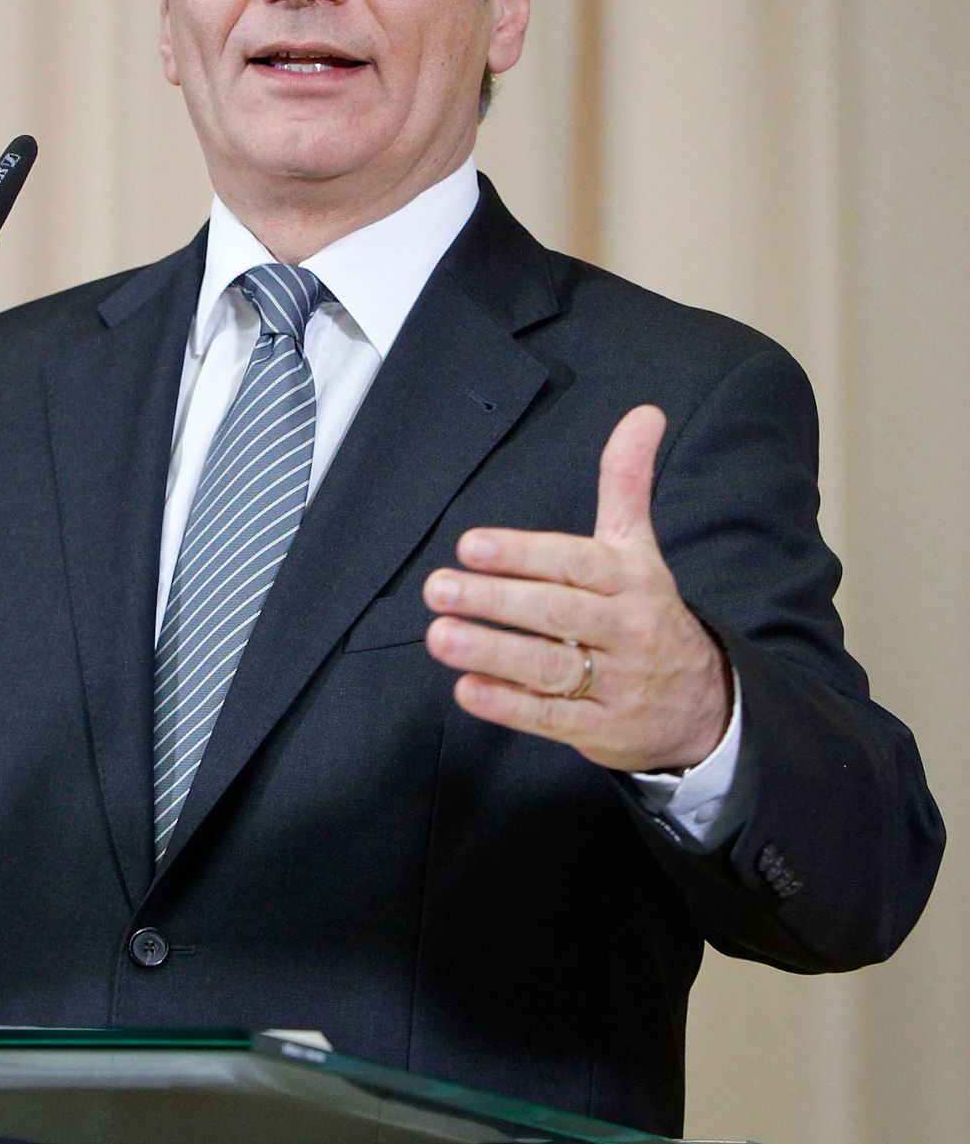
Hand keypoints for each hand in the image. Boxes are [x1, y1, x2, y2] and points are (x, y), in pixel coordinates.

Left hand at [422, 404, 731, 772]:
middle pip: (558, 612)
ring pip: (551, 667)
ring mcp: (618, 683)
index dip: (523, 553)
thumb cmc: (647, 612)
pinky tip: (468, 689)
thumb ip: (628, 482)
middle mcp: (627, 629)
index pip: (575, 562)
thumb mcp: (640, 548)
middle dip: (495, 600)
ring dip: (491, 652)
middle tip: (439, 588)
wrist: (705, 706)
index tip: (471, 545)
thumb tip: (644, 412)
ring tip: (440, 637)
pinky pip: (553, 718)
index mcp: (631, 579)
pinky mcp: (604, 730)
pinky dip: (509, 706)